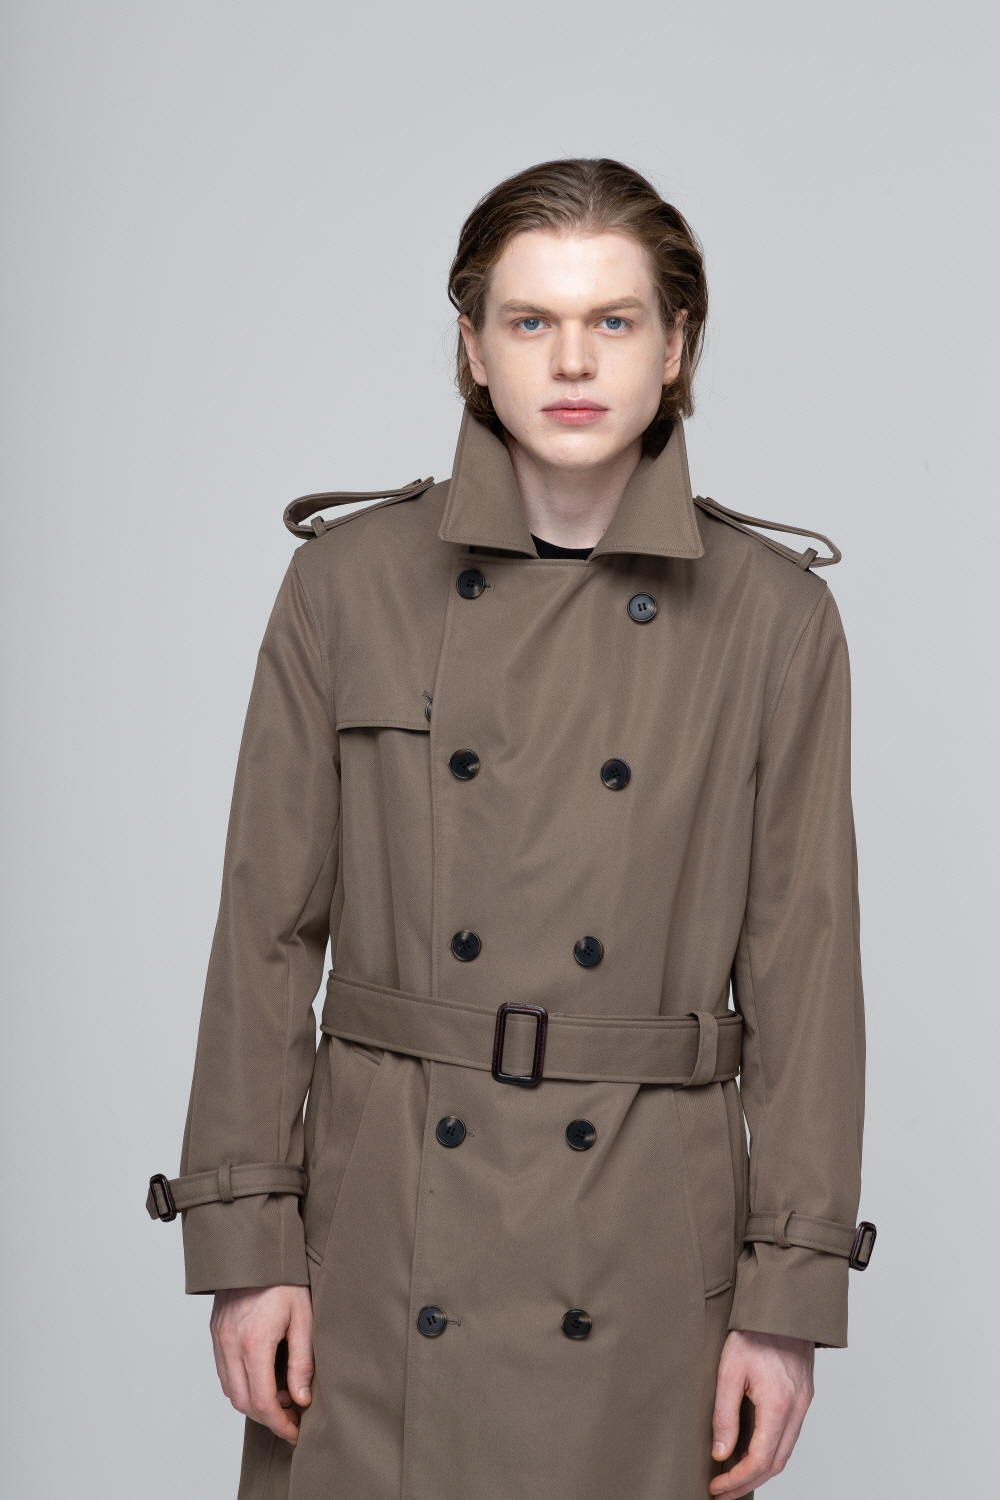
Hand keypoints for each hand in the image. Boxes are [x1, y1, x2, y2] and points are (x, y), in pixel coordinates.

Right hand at [210, 1284, 313, 1443]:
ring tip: (282, 1396)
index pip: (263, 1402)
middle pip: (242, 1402)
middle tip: (292, 1418)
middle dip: (268, 1418)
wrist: (256, 1248)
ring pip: (230, 1390)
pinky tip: (263, 1377)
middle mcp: (230, 1344)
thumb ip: (302, 1361)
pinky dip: (242, 1384)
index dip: (280, 1424)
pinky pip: (224, 1372)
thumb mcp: (303, 1317)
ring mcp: (219, 1338)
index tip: (295, 1431)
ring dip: (253, 1402)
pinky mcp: (215, 1332)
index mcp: (254, 1341)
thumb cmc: (285, 1278)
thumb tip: (302, 1398)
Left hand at [709, 1329, 813, 1497]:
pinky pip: (790, 1435)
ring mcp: (804, 1403)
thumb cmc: (753, 1331)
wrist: (782, 1305)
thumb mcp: (728, 1370)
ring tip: (734, 1477)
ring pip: (785, 1452)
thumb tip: (720, 1453)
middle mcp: (797, 1409)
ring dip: (761, 1471)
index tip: (717, 1487)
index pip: (760, 1460)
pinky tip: (753, 1452)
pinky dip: (772, 1451)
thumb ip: (724, 1415)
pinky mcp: (803, 1396)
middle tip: (724, 1491)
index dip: (737, 1480)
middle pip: (776, 1464)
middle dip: (749, 1483)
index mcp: (778, 1405)